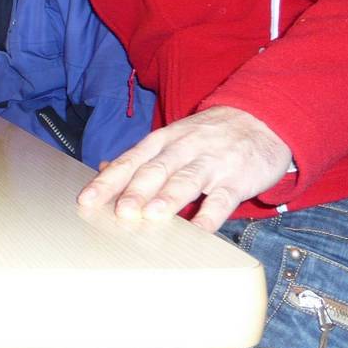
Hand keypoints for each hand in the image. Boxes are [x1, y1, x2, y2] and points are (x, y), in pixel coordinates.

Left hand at [77, 106, 292, 232]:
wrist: (260, 117)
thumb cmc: (207, 135)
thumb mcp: (170, 138)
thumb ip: (139, 157)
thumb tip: (103, 170)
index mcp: (161, 142)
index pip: (129, 162)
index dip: (108, 181)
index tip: (87, 200)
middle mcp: (182, 150)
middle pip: (155, 171)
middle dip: (136, 191)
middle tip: (121, 211)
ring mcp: (211, 163)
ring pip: (187, 180)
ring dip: (169, 198)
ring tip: (153, 215)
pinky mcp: (237, 178)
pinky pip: (223, 198)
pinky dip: (211, 214)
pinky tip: (200, 229)